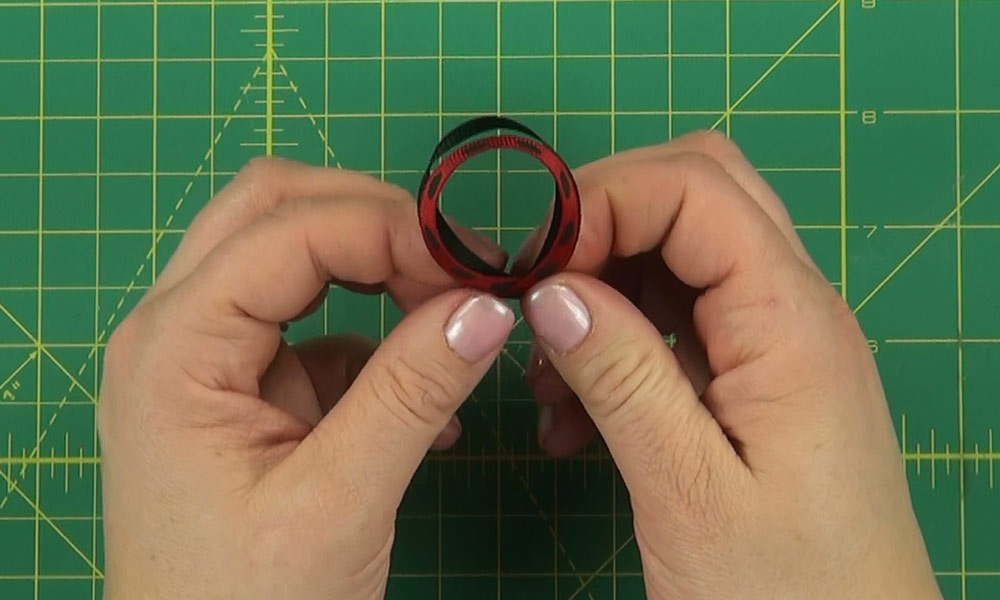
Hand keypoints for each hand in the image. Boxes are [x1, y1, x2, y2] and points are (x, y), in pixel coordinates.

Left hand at [99, 158, 514, 599]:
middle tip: (454, 264)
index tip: (475, 264)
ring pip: (290, 256)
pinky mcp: (243, 393)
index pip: (290, 229)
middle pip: (273, 210)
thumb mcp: (337, 504)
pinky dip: (376, 336)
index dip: (391, 228)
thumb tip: (487, 305)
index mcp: (174, 347)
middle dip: (372, 219)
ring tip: (449, 314)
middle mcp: (175, 333)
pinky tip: (425, 394)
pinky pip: (313, 326)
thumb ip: (412, 393)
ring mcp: (206, 360)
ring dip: (374, 268)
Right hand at [520, 132, 940, 598]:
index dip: (601, 201)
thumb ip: (621, 377)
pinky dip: (617, 343)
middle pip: (698, 194)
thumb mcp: (689, 491)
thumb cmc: (790, 594)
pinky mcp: (755, 380)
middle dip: (603, 222)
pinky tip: (574, 412)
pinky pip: (677, 324)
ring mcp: (776, 343)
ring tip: (547, 375)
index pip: (695, 187)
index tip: (531, 264)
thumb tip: (552, 290)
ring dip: (603, 290)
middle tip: (536, 288)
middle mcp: (792, 311)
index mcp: (791, 321)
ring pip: (679, 255)